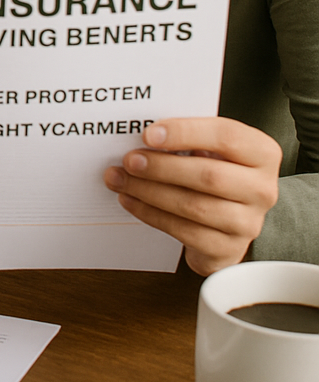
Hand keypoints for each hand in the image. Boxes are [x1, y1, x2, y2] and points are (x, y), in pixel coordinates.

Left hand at [103, 117, 281, 275]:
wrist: (229, 213)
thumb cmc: (213, 167)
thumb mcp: (209, 145)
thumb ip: (187, 136)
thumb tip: (143, 135)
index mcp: (261, 153)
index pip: (227, 137)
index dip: (185, 133)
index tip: (148, 134)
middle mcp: (262, 189)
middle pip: (209, 176)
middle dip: (161, 167)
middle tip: (128, 160)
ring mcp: (249, 223)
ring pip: (195, 206)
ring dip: (149, 191)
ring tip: (120, 179)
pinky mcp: (229, 248)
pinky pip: (186, 232)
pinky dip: (151, 214)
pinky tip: (130, 200)